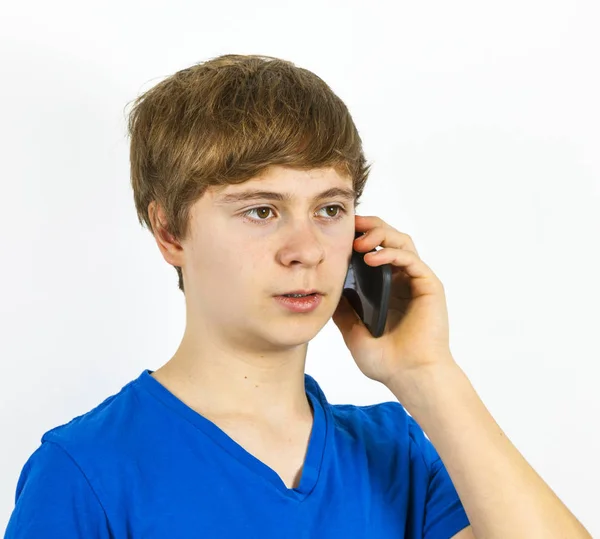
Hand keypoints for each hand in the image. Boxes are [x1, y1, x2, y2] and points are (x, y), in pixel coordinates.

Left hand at [332, 215, 455, 388]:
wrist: (409, 377)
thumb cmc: (386, 360)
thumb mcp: (352, 330)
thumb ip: (342, 308)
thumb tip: (323, 289)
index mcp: (386, 288)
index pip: (374, 251)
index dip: (359, 237)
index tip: (339, 232)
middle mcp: (402, 280)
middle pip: (389, 239)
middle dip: (370, 227)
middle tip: (351, 225)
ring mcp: (416, 282)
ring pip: (402, 242)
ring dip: (380, 234)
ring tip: (358, 241)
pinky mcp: (429, 286)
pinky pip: (411, 259)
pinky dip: (391, 253)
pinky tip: (371, 258)